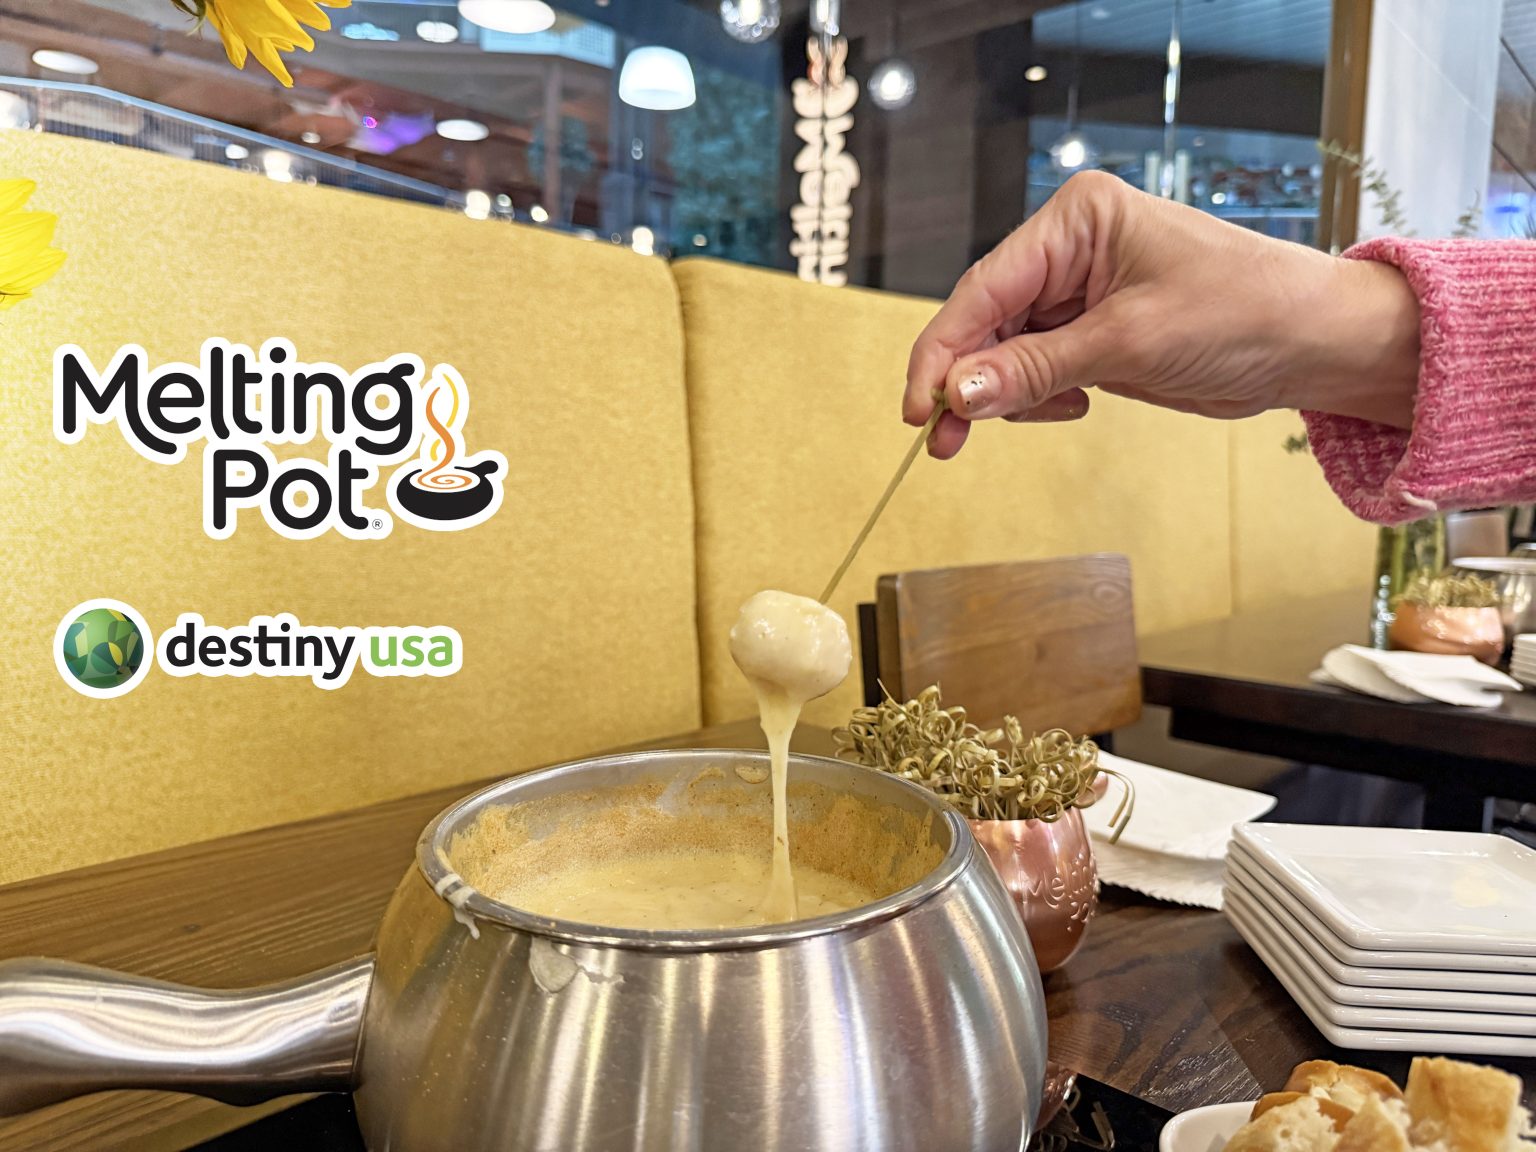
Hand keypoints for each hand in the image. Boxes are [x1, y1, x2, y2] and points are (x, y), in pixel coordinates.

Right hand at [904, 171, 1420, 457]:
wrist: (1313, 343)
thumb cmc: (1244, 311)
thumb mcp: (1128, 343)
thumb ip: (1034, 369)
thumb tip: (957, 394)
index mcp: (1076, 220)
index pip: (983, 288)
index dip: (943, 351)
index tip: (918, 408)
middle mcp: (1070, 249)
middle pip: (984, 320)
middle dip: (969, 380)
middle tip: (946, 439)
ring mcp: (1080, 291)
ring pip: (1004, 351)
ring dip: (1008, 394)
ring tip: (1058, 411)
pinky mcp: (1093, 332)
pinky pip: (1036, 369)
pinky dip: (1039, 397)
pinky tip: (1076, 405)